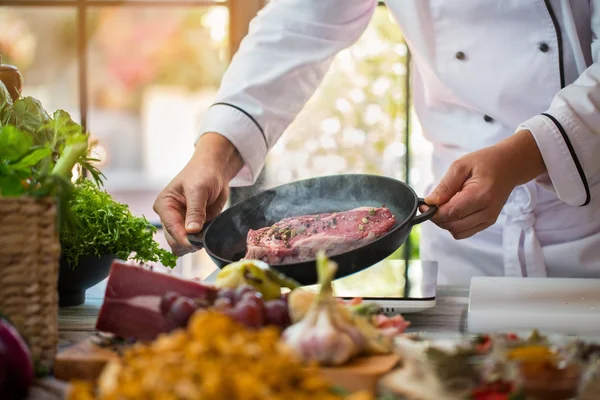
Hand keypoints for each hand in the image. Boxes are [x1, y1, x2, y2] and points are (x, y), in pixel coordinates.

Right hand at [153, 133, 243, 255]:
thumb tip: (192, 231)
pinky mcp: (192, 227)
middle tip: (205, 238)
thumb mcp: (198, 189)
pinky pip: (194, 242)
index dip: (184, 238)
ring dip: (195, 244)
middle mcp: (169, 217)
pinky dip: (201, 242)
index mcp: (164, 205)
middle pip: (174, 241)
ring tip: (207, 233)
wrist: (215, 170)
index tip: (197, 242)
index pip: (171, 229)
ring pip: (183, 245)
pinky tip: (208, 234)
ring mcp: (181, 223)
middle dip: (189, 243)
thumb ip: (195, 211)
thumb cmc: (203, 173)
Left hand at [423, 130, 546, 238]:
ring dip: (445, 222)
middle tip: (431, 204)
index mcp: (481, 195)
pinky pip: (464, 232)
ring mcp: (489, 219)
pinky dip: (454, 225)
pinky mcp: (488, 222)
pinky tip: (453, 211)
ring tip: (444, 206)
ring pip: (457, 232)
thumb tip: (431, 201)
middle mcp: (487, 211)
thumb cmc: (486, 162)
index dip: (433, 212)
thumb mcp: (461, 166)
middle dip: (437, 218)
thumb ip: (445, 185)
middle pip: (452, 226)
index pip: (451, 213)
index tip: (423, 204)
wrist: (509, 166)